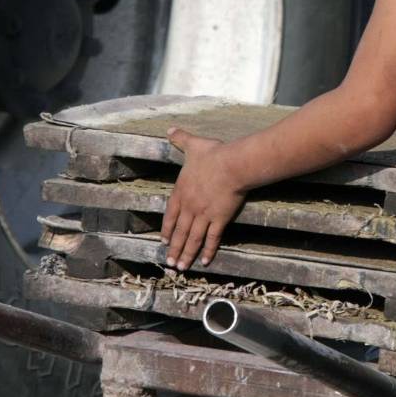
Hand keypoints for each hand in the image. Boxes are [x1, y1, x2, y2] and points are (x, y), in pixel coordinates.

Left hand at [160, 127, 245, 270]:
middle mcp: (190, 207)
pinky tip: (204, 261)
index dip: (167, 229)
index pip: (170, 215)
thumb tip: (169, 129)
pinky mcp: (219, 219)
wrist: (232, 165)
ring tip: (181, 267)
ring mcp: (204, 215)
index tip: (163, 242)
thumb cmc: (213, 154)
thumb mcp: (193, 145)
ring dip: (186, 254)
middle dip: (174, 248)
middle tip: (170, 263)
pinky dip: (208, 250)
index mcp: (181, 192)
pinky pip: (212, 238)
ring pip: (192, 238)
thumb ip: (180, 138)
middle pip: (179, 232)